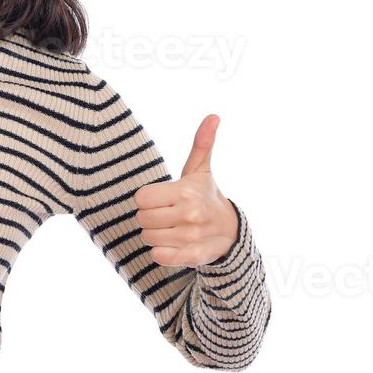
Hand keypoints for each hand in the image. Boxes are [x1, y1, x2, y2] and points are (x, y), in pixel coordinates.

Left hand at [132, 113, 240, 266]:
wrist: (230, 231)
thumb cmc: (207, 196)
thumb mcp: (201, 170)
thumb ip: (202, 143)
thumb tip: (213, 116)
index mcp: (185, 191)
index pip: (141, 197)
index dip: (147, 199)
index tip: (161, 199)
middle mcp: (188, 214)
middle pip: (141, 218)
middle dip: (149, 217)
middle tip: (165, 214)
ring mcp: (190, 236)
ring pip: (148, 238)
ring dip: (154, 235)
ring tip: (170, 228)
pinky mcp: (192, 256)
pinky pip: (159, 257)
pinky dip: (161, 253)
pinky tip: (172, 244)